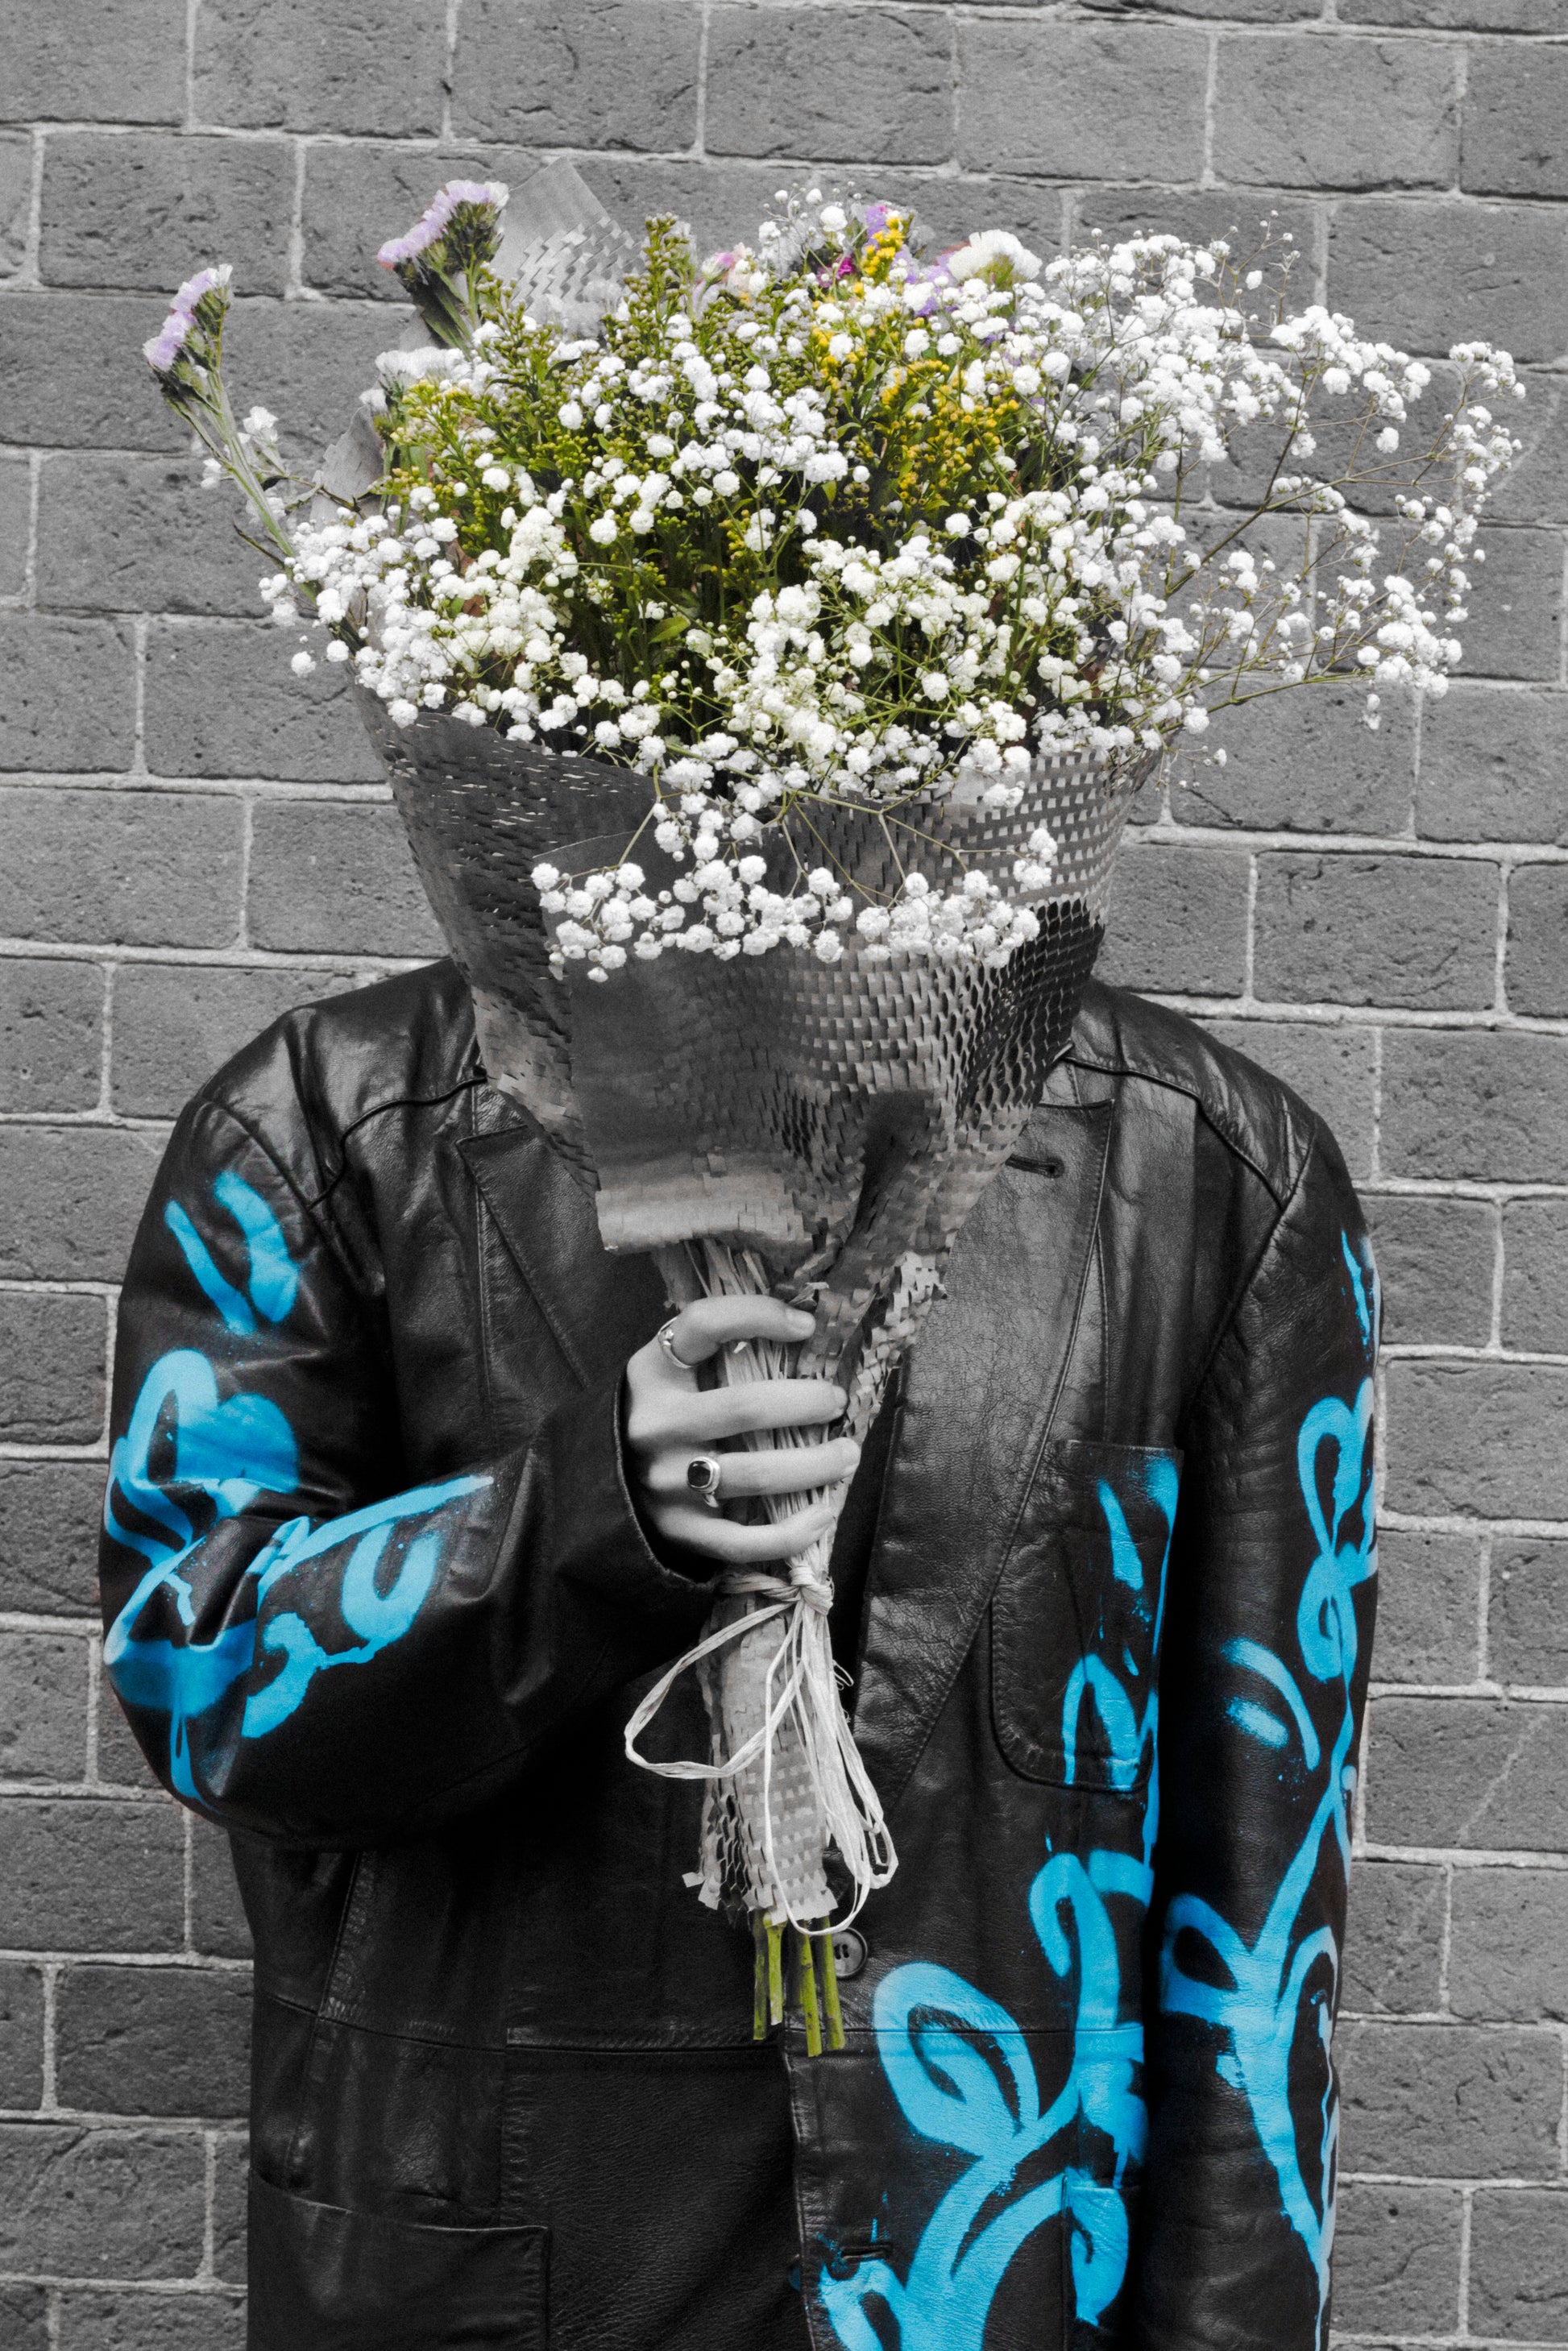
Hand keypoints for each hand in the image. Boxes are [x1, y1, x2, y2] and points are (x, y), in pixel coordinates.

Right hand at [624, 1297, 857, 1564]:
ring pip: (756, 1475)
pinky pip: (743, 1539)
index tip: (806, 1326)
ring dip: (815, 1466)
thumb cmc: (661, 1414)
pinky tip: (822, 1516)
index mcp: (653, 1372)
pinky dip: (791, 1532)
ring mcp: (665, 1482)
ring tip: (846, 1456)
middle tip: (837, 1402)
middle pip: (747, 1408)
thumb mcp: (669, 1370)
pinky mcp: (678, 1530)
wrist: (602, 1483)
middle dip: (808, 1403)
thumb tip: (805, 1327)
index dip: (759, 1316)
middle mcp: (655, 1424)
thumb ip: (717, 1350)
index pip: (705, 1325)